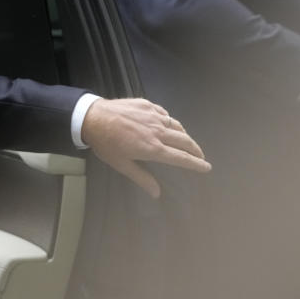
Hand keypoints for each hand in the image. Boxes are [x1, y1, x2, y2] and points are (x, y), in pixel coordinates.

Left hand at [81, 98, 210, 198]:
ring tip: (187, 141)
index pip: (181, 158)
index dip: (196, 164)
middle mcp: (158, 131)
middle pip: (184, 140)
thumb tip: (156, 194)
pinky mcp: (147, 105)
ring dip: (185, 135)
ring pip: (177, 125)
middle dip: (195, 149)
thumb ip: (141, 178)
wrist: (92, 117)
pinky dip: (170, 121)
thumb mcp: (122, 164)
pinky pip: (165, 114)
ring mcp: (153, 116)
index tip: (206, 167)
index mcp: (153, 148)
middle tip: (201, 156)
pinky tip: (168, 124)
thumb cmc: (106, 143)